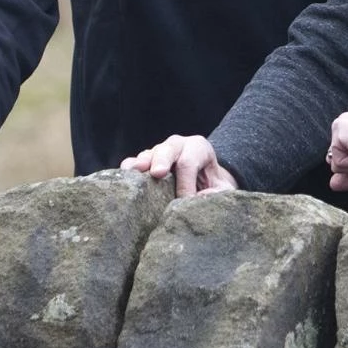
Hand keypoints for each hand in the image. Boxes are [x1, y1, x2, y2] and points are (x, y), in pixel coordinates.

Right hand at [122, 134, 238, 197]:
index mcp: (198, 147)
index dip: (186, 182)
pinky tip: (124, 178)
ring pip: (148, 154)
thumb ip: (217, 194)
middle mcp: (177, 145)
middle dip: (162, 161)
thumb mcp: (224, 190)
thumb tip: (197, 200)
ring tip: (134, 172)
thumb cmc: (214, 185)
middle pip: (167, 150)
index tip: (185, 201)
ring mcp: (159, 152)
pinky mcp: (145, 162)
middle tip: (158, 173)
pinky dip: (129, 170)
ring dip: (141, 164)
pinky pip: (134, 163)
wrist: (205, 181)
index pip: (189, 162)